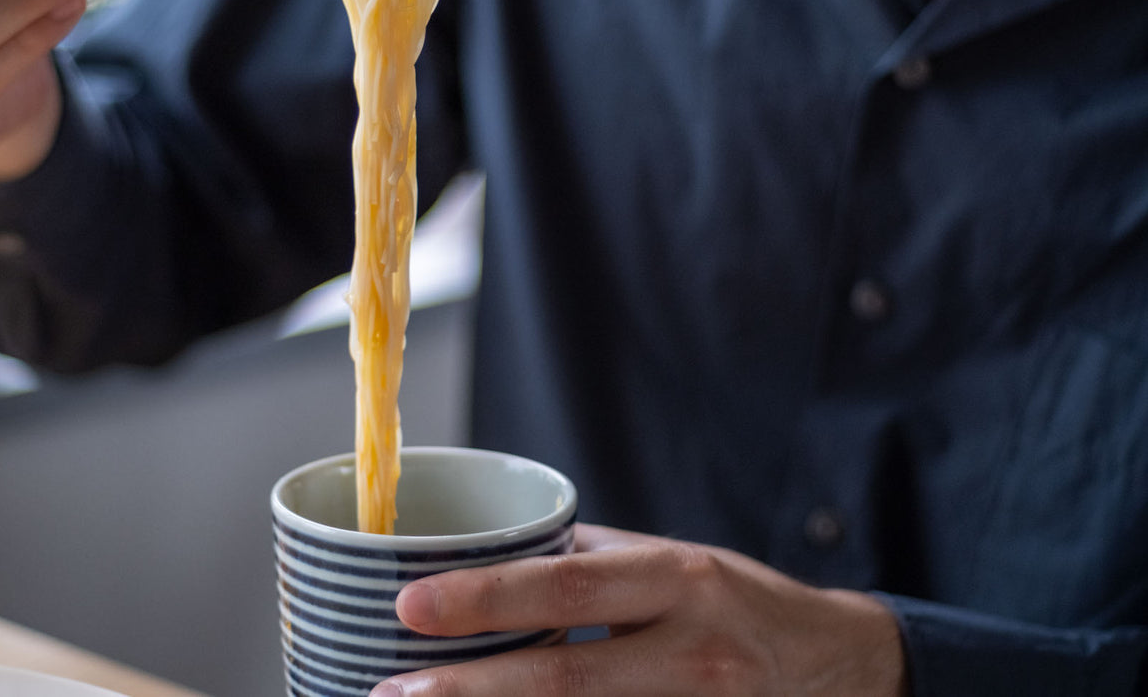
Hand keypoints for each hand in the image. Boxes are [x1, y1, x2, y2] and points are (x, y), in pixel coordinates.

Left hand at [373, 524, 905, 696]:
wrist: (842, 668)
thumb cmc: (736, 604)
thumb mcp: (675, 562)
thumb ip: (590, 559)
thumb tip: (492, 551)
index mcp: (678, 579)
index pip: (569, 584)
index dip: (487, 597)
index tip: (410, 605)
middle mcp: (693, 653)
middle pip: (567, 679)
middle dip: (471, 691)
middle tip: (391, 693)